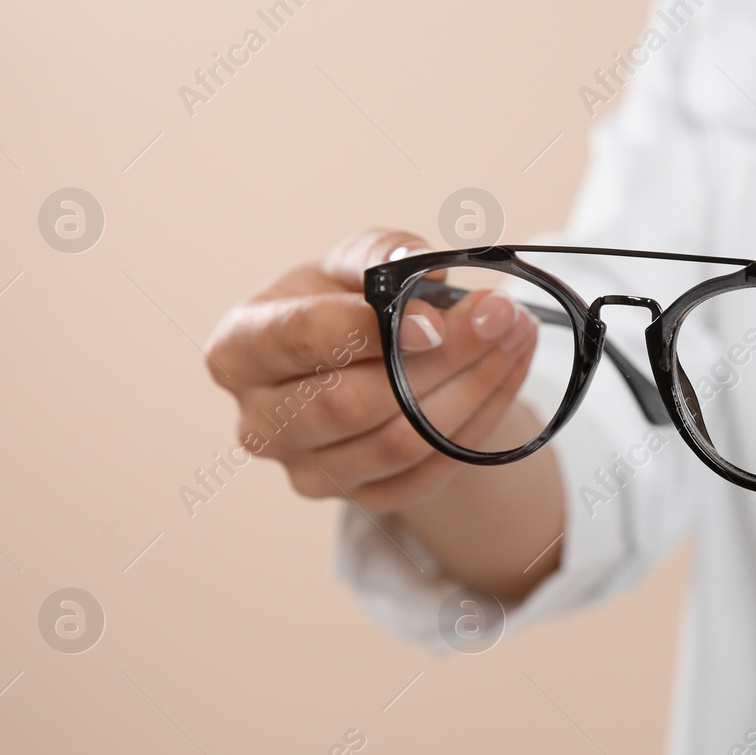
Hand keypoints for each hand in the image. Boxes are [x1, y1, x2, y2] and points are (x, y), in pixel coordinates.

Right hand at [203, 227, 541, 514]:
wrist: (363, 364)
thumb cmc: (343, 302)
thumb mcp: (351, 263)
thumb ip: (378, 255)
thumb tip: (419, 271)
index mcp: (239, 350)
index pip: (298, 340)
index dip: (368, 328)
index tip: (435, 315)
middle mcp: (261, 422)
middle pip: (352, 403)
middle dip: (440, 356)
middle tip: (500, 314)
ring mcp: (310, 471)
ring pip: (401, 443)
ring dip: (474, 386)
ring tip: (516, 333)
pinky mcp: (364, 499)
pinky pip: (433, 469)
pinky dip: (482, 417)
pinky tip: (509, 369)